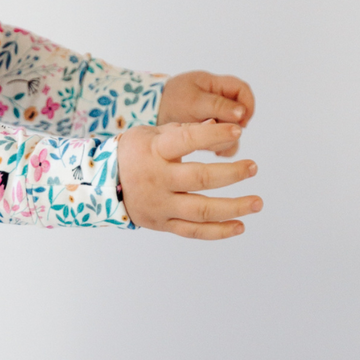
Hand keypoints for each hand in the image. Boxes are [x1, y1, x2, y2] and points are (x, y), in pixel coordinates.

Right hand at [117, 121, 260, 239]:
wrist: (102, 184)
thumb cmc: (135, 152)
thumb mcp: (151, 134)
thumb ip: (184, 132)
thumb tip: (221, 128)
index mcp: (154, 151)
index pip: (188, 140)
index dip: (214, 134)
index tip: (237, 129)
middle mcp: (157, 180)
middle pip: (200, 179)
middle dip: (231, 173)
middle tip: (253, 167)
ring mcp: (160, 205)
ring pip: (202, 210)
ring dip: (234, 207)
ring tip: (257, 202)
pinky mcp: (163, 224)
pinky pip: (193, 231)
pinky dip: (219, 231)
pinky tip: (240, 225)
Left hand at [158, 71, 255, 156]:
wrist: (150, 114)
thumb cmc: (170, 100)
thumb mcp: (192, 100)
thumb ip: (217, 105)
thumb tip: (241, 113)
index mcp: (216, 85)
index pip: (243, 91)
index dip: (247, 105)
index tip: (242, 120)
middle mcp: (220, 101)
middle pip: (240, 115)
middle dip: (232, 127)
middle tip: (218, 134)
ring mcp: (216, 118)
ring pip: (233, 131)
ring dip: (226, 140)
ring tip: (211, 146)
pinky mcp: (210, 133)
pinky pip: (224, 143)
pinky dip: (221, 149)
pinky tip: (213, 152)